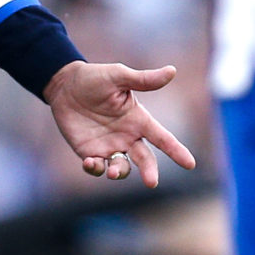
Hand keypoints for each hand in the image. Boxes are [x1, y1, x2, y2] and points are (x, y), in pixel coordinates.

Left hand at [43, 61, 196, 188]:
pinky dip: (95, 169)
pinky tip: (90, 162)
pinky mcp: (89, 152)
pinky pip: (97, 168)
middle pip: (145, 159)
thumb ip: (143, 79)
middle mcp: (127, 136)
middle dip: (150, 172)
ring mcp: (109, 146)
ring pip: (121, 168)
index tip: (190, 164)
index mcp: (138, 119)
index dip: (176, 150)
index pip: (162, 137)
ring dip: (119, 172)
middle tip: (152, 182)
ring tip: (111, 172)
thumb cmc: (95, 78)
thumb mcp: (119, 76)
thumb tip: (172, 71)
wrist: (64, 85)